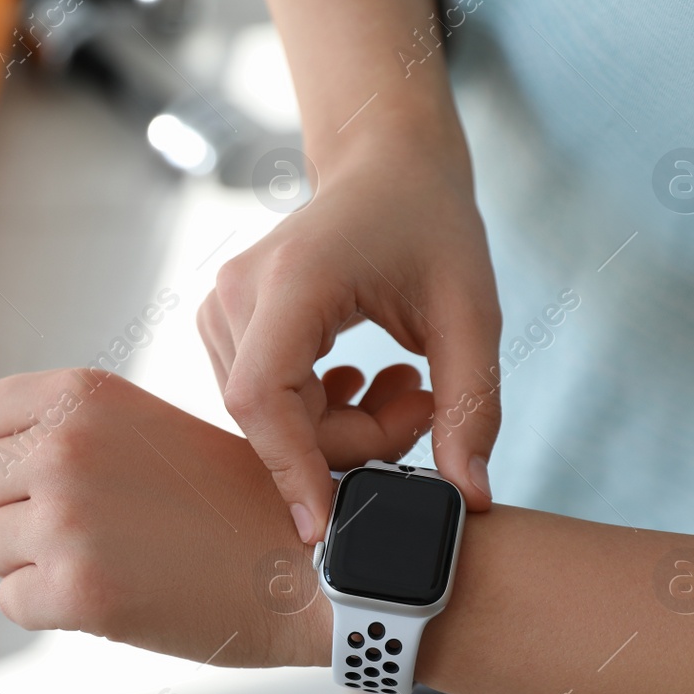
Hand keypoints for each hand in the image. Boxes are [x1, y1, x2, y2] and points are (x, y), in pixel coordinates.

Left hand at [0, 368, 431, 666]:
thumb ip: (62, 433)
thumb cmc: (231, 501)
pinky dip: (51, 608)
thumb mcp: (145, 428)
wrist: (311, 565)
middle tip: (70, 535)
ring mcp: (65, 518)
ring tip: (107, 560)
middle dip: (5, 516)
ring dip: (31, 563)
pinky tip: (114, 596)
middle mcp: (64, 446)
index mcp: (81, 395)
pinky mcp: (75, 589)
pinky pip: (14, 602)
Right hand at [198, 124, 501, 541]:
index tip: (324, 527)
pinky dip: (318, 412)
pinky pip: (265, 402)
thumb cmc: (430, 225)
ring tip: (403, 383)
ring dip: (340, 427)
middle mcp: (238, 292)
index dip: (289, 467)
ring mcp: (221, 307)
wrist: (385, 166)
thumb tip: (468, 497)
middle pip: (273, 418)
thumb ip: (471, 406)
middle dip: (352, 441)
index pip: (262, 396)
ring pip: (269, 419)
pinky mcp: (223, 323)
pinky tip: (363, 379)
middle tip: (422, 407)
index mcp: (294, 279)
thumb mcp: (471, 313)